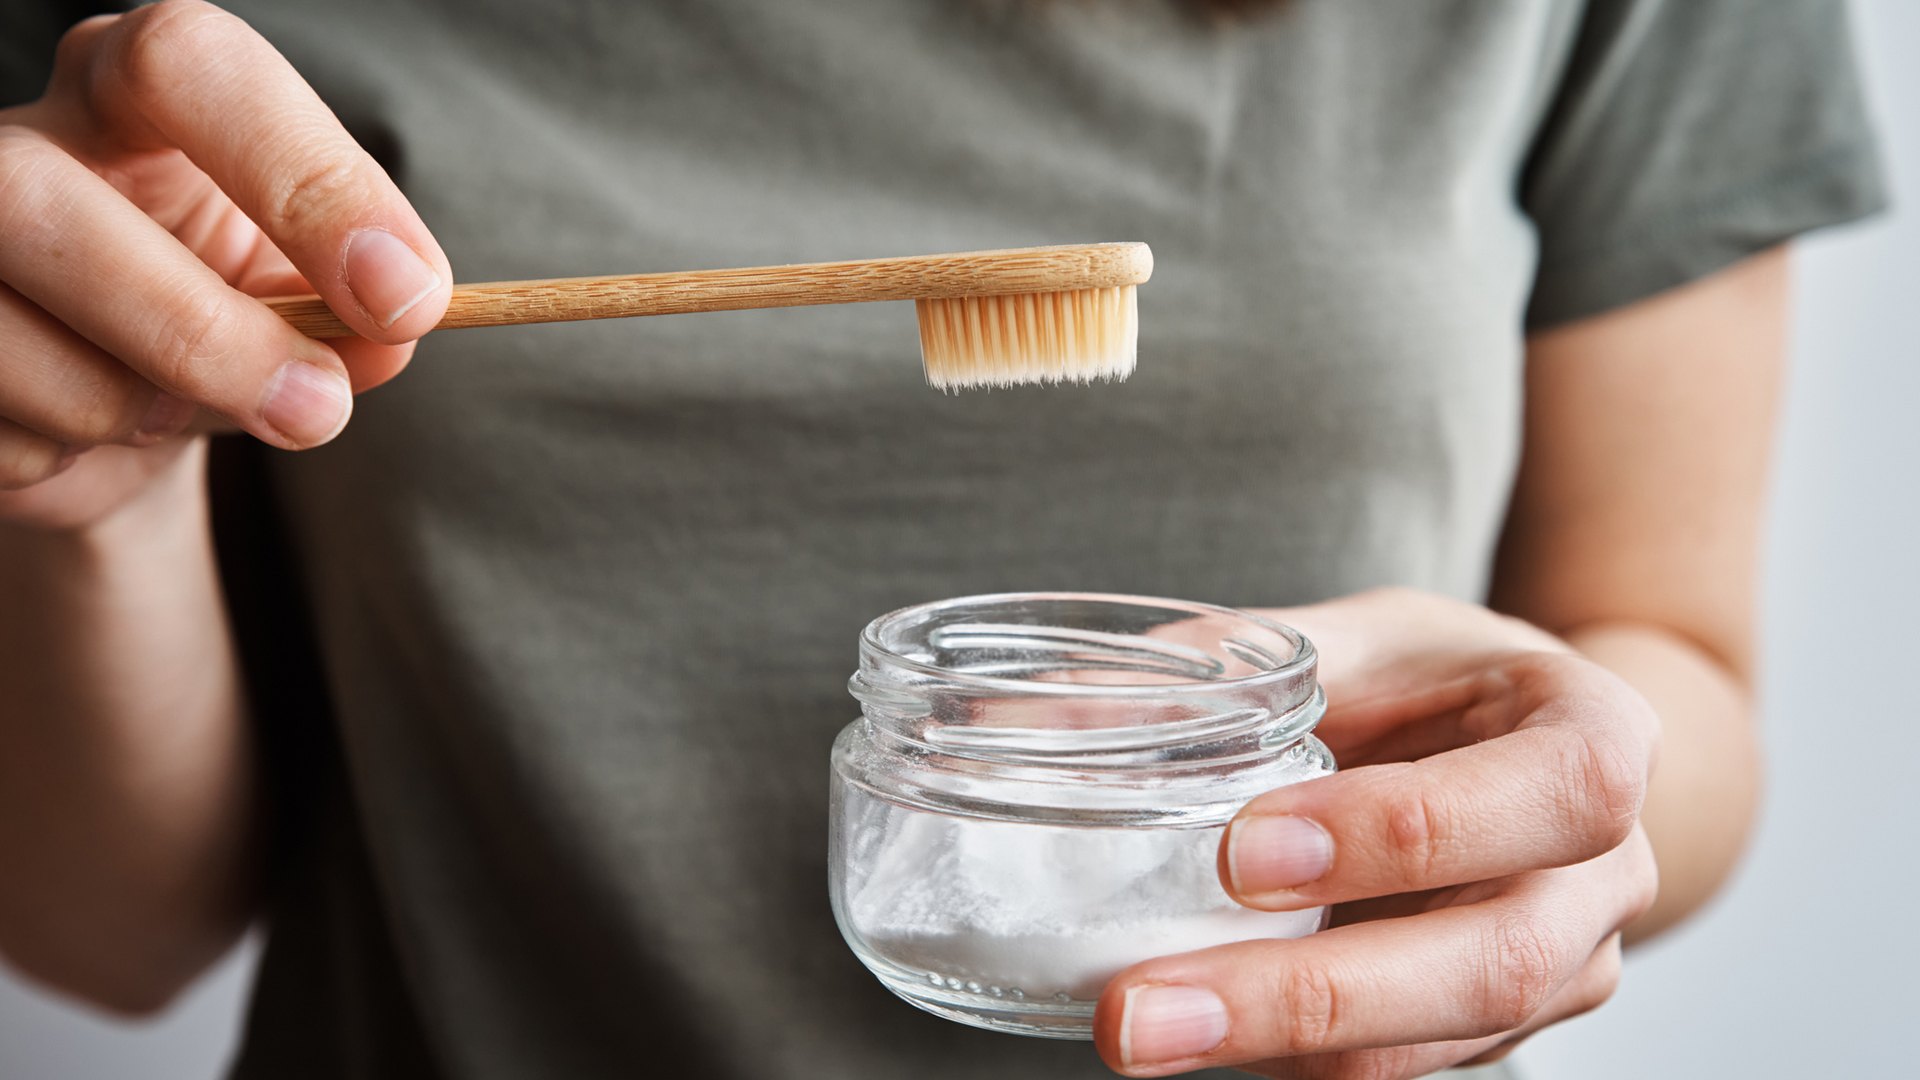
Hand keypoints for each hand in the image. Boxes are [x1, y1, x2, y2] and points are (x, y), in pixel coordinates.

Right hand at [0, 0, 449, 529]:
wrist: (129, 416)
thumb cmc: (230, 319)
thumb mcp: (315, 305)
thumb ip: (363, 316)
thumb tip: (387, 339)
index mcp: (132, 92)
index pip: (188, 66)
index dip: (303, 179)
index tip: (404, 296)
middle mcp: (20, 143)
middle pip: (44, 202)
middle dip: (202, 332)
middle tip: (316, 408)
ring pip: (9, 337)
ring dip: (135, 408)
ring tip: (175, 407)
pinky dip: (72, 456)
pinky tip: (88, 430)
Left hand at [1092, 588, 1660, 1078]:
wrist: (1533, 755)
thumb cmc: (1444, 683)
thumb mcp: (1360, 637)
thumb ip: (1221, 666)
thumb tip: (1010, 721)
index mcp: (1597, 740)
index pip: (1550, 794)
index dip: (1404, 831)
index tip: (1242, 850)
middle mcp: (1604, 873)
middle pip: (1493, 961)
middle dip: (1305, 995)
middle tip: (1139, 1008)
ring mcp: (1564, 969)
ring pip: (1439, 1042)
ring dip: (1278, 1049)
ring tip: (1134, 1034)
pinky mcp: (1492, 1029)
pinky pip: (1396, 1064)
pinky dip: (1287, 1058)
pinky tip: (1188, 1034)